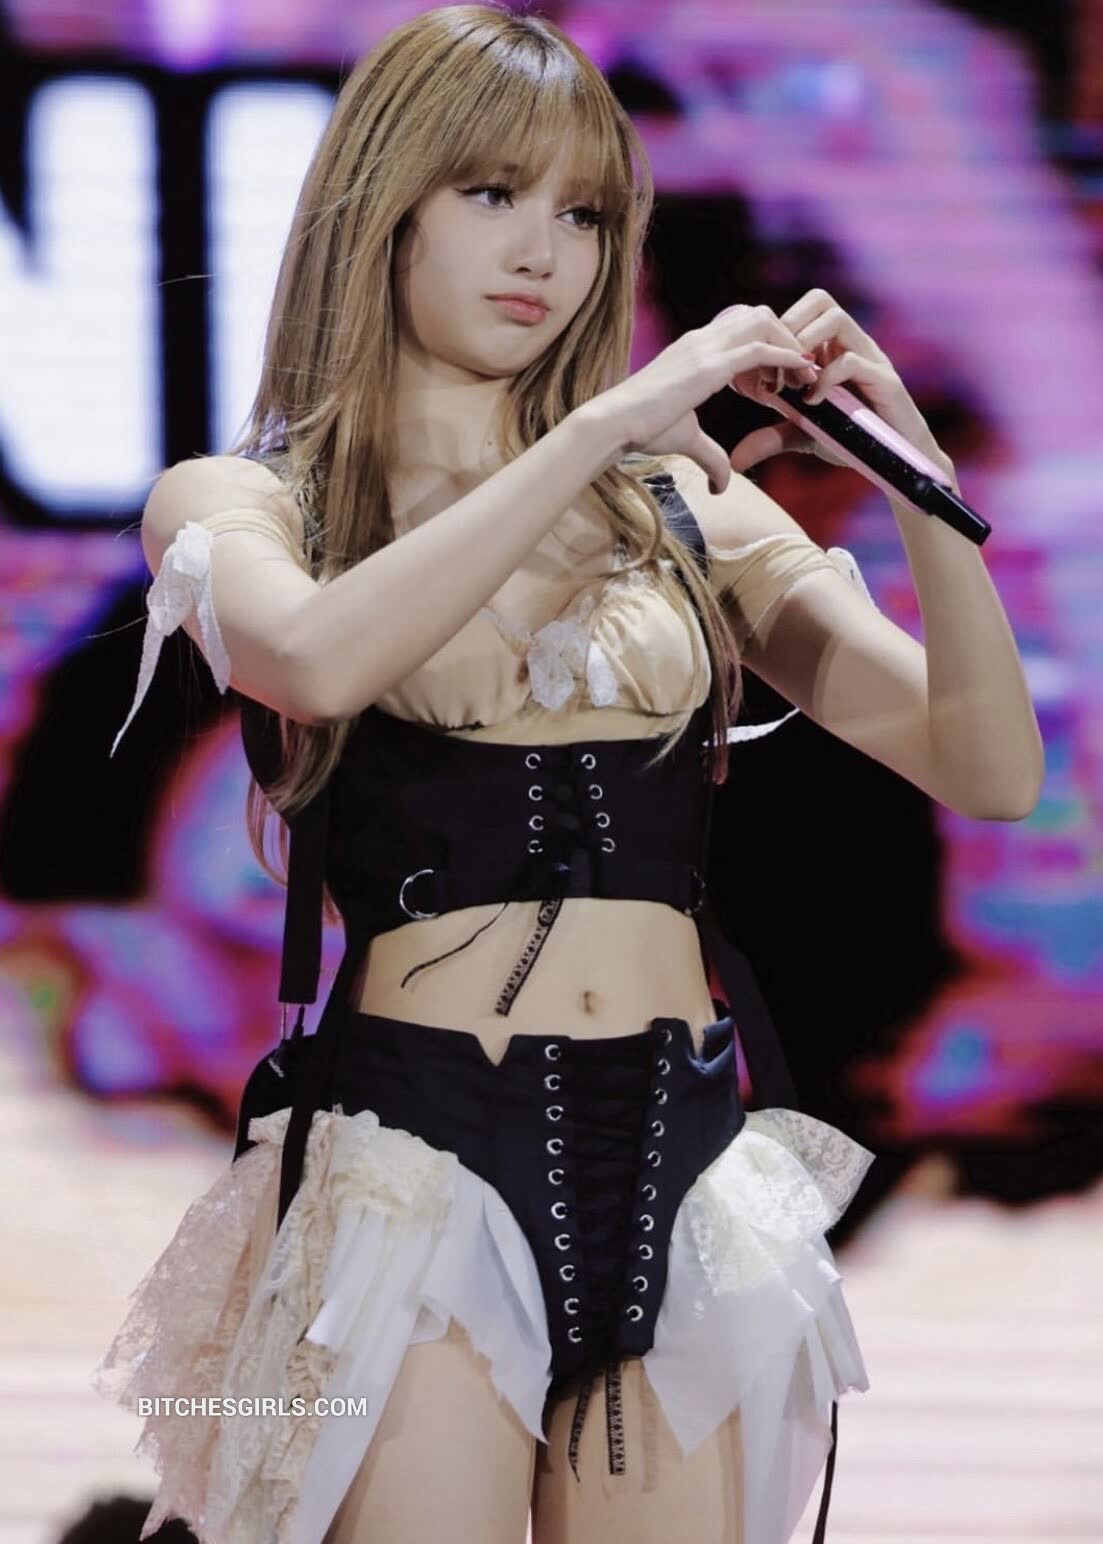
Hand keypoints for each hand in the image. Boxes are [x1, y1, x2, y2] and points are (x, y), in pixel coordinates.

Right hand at [594, 304, 818, 493]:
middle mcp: (702, 338)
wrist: (613, 423)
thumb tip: (722, 487)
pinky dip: (787, 357)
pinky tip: (800, 374)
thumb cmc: (640, 429)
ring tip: (803, 375)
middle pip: (760, 315)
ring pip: (765, 322)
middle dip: (787, 337)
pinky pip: (760, 349)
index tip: (781, 378)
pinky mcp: (709, 366)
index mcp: (695, 348)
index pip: (742, 327)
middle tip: (798, 374)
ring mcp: (705, 348)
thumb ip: (710, 456)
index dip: (768, 345)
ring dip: (791, 344)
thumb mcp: (685, 438)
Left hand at [728, 289, 957, 488]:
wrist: (894, 463)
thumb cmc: (852, 441)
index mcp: (833, 348)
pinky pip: (851, 361)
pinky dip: (825, 378)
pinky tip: (812, 402)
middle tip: (775, 364)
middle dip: (790, 327)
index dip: (777, 330)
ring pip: (837, 319)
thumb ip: (771, 438)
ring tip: (793, 378)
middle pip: (821, 300)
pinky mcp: (884, 380)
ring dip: (807, 343)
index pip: (804, 311)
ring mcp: (870, 358)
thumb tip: (735, 458)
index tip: (760, 366)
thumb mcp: (803, 436)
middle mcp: (853, 344)